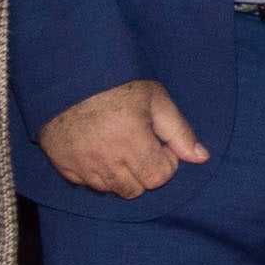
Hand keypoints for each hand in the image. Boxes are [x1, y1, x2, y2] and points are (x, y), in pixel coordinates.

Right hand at [39, 79, 209, 199]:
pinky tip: (98, 152)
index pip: (158, 178)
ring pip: (110, 189)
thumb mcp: (155, 98)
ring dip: (121, 175)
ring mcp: (81, 164)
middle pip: (135, 189)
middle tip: (141, 147)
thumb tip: (201, 158)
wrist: (68, 75)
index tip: (159, 144)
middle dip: (145, 172)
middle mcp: (106, 158)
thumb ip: (179, 131)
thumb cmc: (116, 84)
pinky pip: (85, 184)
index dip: (165, 163)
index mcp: (132, 140)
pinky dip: (96, 174)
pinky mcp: (62, 164)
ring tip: (119, 148)